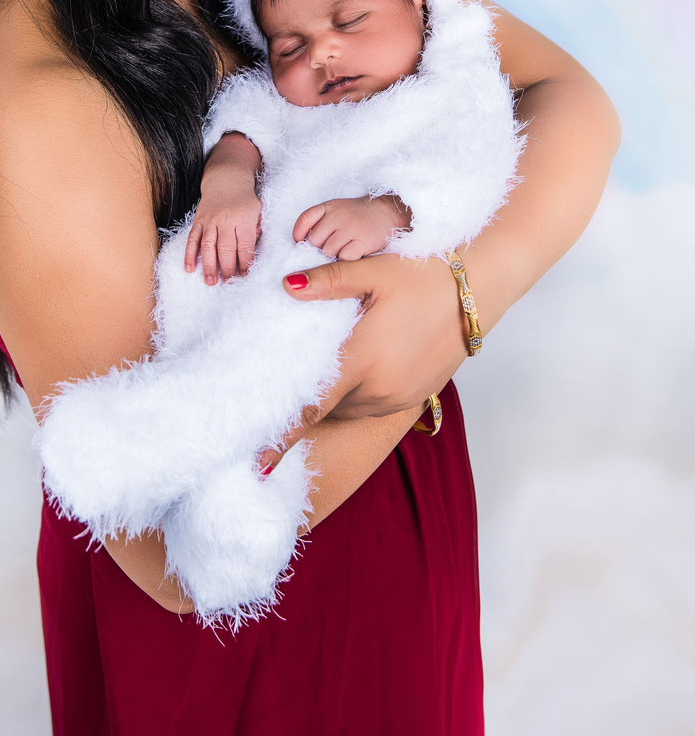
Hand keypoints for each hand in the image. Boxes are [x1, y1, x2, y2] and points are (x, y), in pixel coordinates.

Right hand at [184, 188, 262, 283]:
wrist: (226, 180)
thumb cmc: (244, 200)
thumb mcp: (257, 211)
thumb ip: (256, 232)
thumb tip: (250, 255)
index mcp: (243, 218)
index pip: (245, 246)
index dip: (245, 263)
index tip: (245, 276)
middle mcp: (226, 220)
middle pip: (226, 249)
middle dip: (228, 269)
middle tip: (229, 283)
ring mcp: (210, 221)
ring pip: (208, 246)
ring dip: (209, 266)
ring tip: (211, 282)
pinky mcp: (198, 221)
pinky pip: (192, 239)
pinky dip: (189, 254)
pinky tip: (189, 268)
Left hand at [255, 251, 469, 471]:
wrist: (480, 291)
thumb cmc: (426, 276)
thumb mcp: (374, 271)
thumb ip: (329, 281)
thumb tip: (286, 286)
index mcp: (362, 362)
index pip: (310, 409)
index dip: (281, 439)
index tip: (256, 464)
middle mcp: (380, 389)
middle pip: (327, 407)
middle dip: (307, 401)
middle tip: (284, 383)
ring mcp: (399, 397)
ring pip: (349, 408)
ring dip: (334, 396)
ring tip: (328, 366)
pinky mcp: (414, 397)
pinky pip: (373, 405)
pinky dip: (358, 394)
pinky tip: (360, 366)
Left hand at [292, 194, 412, 259]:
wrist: (389, 214)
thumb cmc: (358, 217)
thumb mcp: (336, 211)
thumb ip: (319, 222)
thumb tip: (300, 243)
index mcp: (330, 206)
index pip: (305, 219)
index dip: (300, 233)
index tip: (300, 241)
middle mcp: (339, 215)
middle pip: (315, 241)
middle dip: (322, 246)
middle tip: (336, 244)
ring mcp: (351, 227)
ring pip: (329, 251)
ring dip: (336, 254)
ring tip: (347, 247)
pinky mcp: (364, 240)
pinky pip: (345, 258)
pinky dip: (348, 260)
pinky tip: (356, 253)